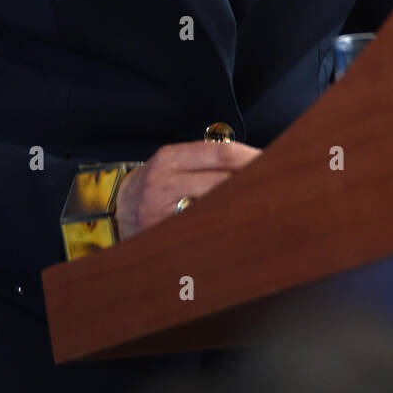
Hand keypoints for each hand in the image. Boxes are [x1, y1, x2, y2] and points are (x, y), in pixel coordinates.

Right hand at [115, 140, 260, 241]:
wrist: (111, 213)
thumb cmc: (151, 185)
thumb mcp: (170, 163)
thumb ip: (203, 160)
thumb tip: (251, 163)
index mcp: (169, 159)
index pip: (220, 154)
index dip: (251, 157)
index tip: (274, 162)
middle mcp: (164, 184)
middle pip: (223, 182)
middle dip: (253, 184)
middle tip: (281, 186)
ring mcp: (162, 215)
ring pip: (216, 210)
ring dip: (244, 209)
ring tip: (267, 208)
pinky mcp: (164, 239)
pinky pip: (203, 234)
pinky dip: (225, 231)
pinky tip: (241, 231)